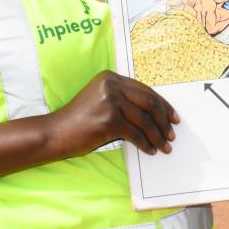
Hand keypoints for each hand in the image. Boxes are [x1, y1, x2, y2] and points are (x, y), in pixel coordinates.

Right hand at [48, 71, 178, 156]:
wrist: (55, 133)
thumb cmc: (78, 121)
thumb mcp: (101, 101)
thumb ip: (123, 100)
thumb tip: (155, 114)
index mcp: (111, 78)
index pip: (145, 90)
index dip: (163, 105)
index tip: (173, 117)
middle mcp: (112, 85)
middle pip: (150, 101)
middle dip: (164, 120)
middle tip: (172, 133)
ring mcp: (110, 101)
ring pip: (145, 120)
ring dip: (158, 135)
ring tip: (164, 146)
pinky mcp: (109, 119)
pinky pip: (136, 134)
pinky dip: (146, 144)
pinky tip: (150, 150)